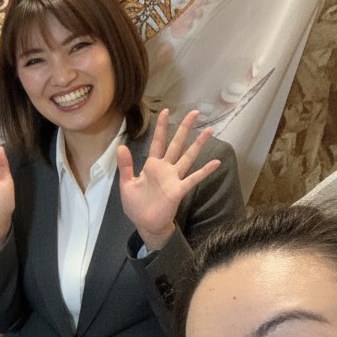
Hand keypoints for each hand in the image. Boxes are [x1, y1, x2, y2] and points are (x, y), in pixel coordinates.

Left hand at [118, 108, 220, 249]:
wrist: (145, 224)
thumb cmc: (136, 205)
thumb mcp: (126, 184)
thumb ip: (125, 166)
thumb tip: (121, 146)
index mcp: (151, 165)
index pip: (158, 142)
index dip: (162, 127)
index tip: (166, 111)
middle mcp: (165, 169)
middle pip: (176, 144)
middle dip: (184, 128)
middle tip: (195, 112)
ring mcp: (174, 178)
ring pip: (188, 157)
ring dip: (198, 144)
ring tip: (209, 130)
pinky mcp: (178, 190)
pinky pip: (193, 178)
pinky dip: (204, 171)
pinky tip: (215, 163)